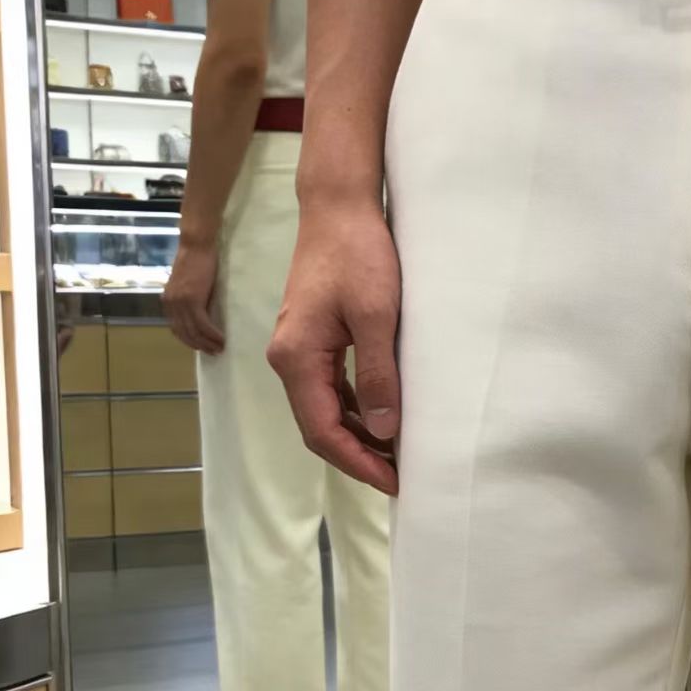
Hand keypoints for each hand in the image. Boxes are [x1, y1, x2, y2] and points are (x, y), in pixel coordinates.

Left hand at [164, 239, 224, 354]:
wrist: (196, 245)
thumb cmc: (196, 260)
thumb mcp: (187, 283)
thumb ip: (188, 298)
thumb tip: (200, 314)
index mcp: (168, 301)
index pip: (176, 328)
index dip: (189, 340)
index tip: (202, 346)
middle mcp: (171, 304)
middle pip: (184, 333)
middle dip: (199, 345)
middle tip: (214, 351)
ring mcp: (180, 303)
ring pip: (194, 331)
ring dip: (207, 343)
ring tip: (219, 348)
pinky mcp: (193, 300)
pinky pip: (203, 324)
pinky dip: (212, 334)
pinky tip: (221, 338)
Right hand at [267, 200, 400, 495]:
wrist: (338, 209)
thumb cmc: (359, 254)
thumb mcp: (377, 316)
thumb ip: (379, 375)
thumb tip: (385, 431)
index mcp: (296, 358)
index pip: (322, 431)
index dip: (358, 462)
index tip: (394, 481)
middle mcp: (289, 360)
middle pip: (320, 427)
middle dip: (358, 457)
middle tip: (401, 476)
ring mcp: (299, 350)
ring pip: (326, 410)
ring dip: (359, 436)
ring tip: (398, 455)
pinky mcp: (314, 340)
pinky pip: (332, 389)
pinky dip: (358, 410)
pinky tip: (386, 418)